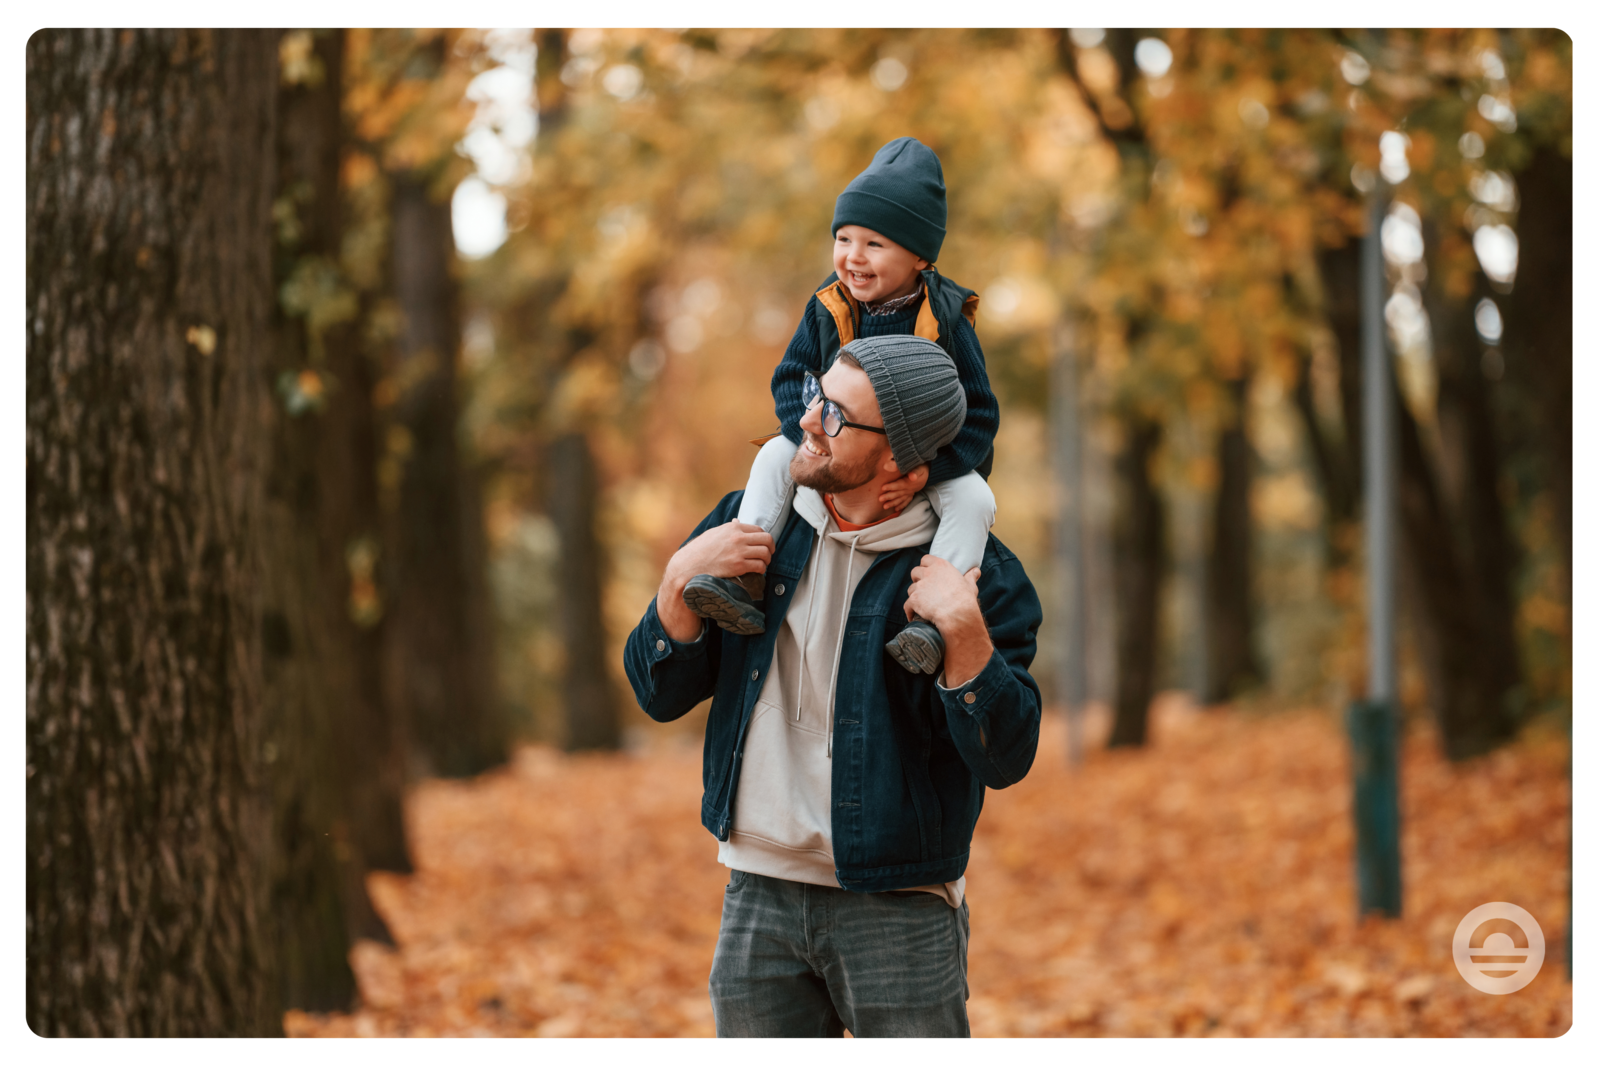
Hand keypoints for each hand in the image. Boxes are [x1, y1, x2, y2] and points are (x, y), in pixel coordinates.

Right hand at [656, 521, 774, 641]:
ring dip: (767, 560)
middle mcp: (738, 537)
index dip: (764, 539)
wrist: (690, 565)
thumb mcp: (714, 533)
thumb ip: (728, 528)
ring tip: (762, 564)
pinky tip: (757, 572)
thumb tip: (737, 521)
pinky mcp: (738, 566)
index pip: (759, 530)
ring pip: (765, 554)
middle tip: (768, 555)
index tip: (763, 546)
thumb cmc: (701, 550)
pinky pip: (759, 566)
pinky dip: (761, 570)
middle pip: (767, 540)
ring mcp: (739, 552)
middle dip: (771, 548)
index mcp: (733, 527)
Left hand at [878, 462, 928, 512]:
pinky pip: (906, 501)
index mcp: (910, 482)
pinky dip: (901, 505)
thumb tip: (912, 476)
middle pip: (898, 493)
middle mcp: (910, 489)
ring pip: (901, 499)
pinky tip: (896, 509)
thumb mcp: (920, 467)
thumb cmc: (921, 467)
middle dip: (889, 496)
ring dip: (893, 503)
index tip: (883, 488)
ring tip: (885, 507)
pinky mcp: (911, 494)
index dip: (891, 486)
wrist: (928, 472)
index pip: (899, 485)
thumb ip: (915, 471)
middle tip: (880, 499)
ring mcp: (910, 492)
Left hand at [904, 556, 991, 686]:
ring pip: (911, 589)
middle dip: (917, 579)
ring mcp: (919, 586)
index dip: (925, 566)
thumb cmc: (965, 599)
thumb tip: (976, 571)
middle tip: (924, 588)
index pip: (925, 559)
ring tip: (922, 604)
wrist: (957, 614)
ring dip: (915, 595)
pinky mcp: (914, 599)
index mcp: (940, 566)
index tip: (927, 573)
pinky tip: (913, 616)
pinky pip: (907, 605)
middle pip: (915, 572)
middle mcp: (928, 573)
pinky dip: (909, 610)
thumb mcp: (970, 585)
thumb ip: (970, 577)